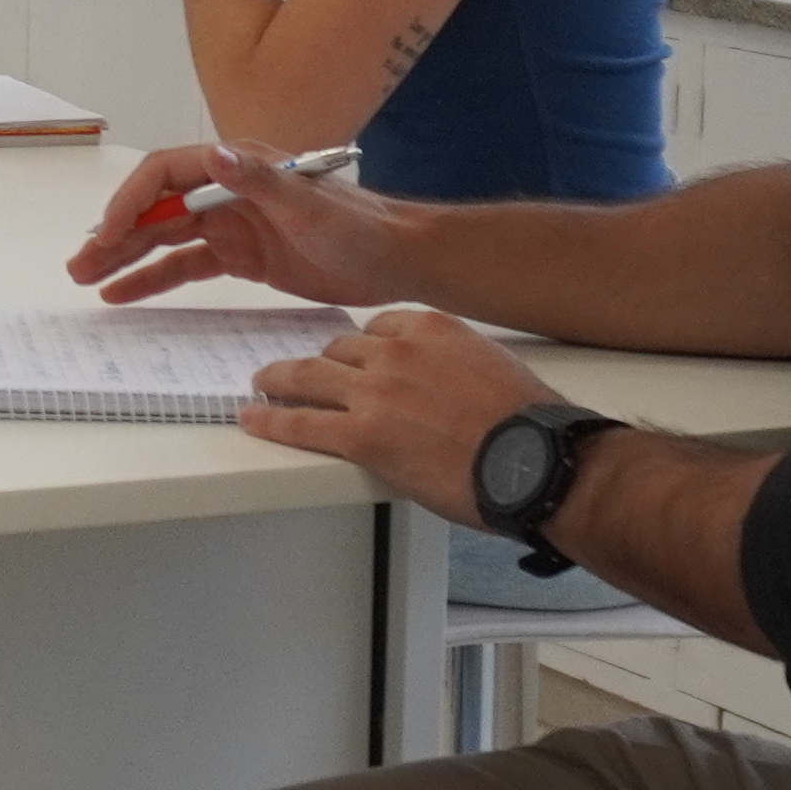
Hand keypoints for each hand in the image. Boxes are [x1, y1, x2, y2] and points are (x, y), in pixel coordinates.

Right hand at [71, 136, 411, 305]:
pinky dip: (154, 279)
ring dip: (125, 258)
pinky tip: (125, 293)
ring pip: (164, 240)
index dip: (131, 202)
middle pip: (156, 210)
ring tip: (88, 281)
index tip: (107, 234)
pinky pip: (187, 266)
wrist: (397, 258)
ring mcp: (232, 225)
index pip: (166, 176)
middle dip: (115, 235)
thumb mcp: (308, 203)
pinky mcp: (241, 256)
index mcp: (238, 168)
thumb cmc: (360, 227)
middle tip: (80, 266)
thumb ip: (258, 179)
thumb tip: (213, 155)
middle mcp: (227, 191)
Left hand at [237, 304, 551, 514]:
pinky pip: (301, 424)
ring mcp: (374, 392)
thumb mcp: (495, 368)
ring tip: (265, 385)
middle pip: (338, 350)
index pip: (377, 327)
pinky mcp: (361, 436)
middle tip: (304, 374)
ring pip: (309, 377)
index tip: (353, 356)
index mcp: (432, 329)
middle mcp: (396, 352)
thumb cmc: (529, 426)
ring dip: (281, 381)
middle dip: (322, 364)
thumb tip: (444, 385)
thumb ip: (456, 365)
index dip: (361, 346)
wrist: (536, 462)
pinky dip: (271, 421)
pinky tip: (254, 419)